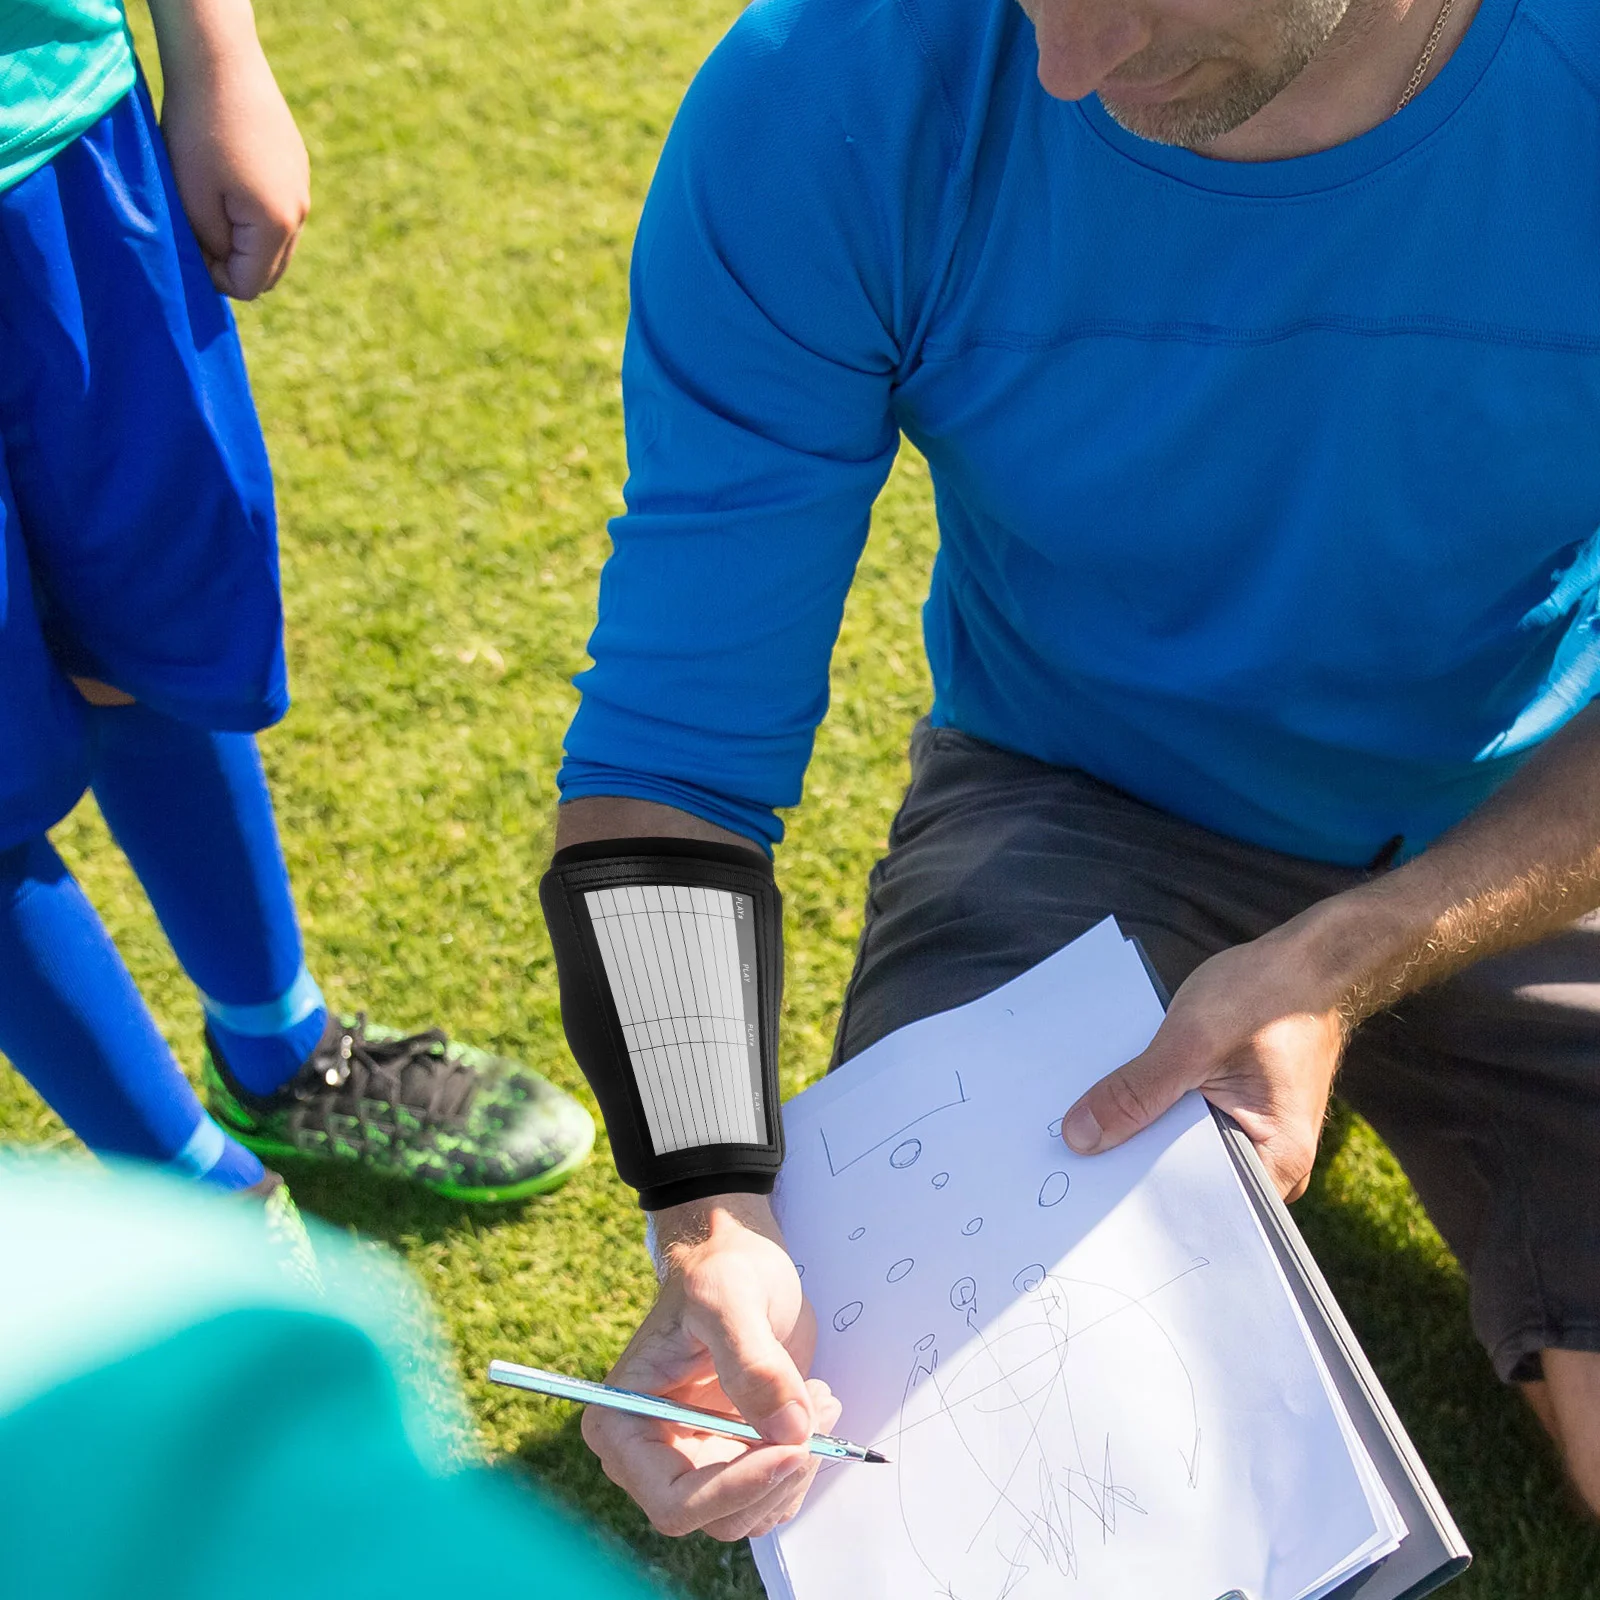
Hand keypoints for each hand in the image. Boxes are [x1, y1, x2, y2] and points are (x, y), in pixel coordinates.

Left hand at [158, 30, 308, 297]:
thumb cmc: (197, 132)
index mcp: (276, 226)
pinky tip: (230, 179)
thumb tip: (224, 267)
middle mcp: (300, 214)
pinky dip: (256, 213)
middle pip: (270, 271)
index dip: (216, 277)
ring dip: (246, 238)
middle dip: (235, 264)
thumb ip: (211, 245)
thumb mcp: (192, 199)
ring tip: (212, 203)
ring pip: (277, 242)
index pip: (250, 285)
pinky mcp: (297, 168)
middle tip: (199, 233)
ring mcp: (303, 190)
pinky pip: (281, 211)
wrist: (220, 63)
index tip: (190, 246)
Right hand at [584, 1194, 839, 1539]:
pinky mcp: (733, 1457)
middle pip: (718, 1515)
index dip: (734, 1489)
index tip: (792, 1450)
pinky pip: (773, 1493)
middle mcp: (651, 1454)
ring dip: (799, 1466)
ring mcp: (695, 1460)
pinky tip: (812, 1406)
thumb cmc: (718, 1269)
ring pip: (752, 1511)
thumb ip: (752, 1362)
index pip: (673, 1500)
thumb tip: (787, 1430)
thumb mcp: (728, 1297)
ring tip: (817, 1397)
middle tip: (816, 1412)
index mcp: (622, 1423)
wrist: (739, 1260)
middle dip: (777, 1474)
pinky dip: (804, 1461)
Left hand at [1060, 920, 1348, 1199]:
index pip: (1196, 1202)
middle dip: (1134, 1165)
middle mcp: (1272, 1162)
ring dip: (1142, 1134)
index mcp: (1277, 1161)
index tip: (1087, 1194)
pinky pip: (1184, 1125)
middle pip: (1185, 1179)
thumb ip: (1137, 1092)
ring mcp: (1253, 1137)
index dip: (1140, 1196)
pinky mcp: (1236, 1113)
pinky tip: (1119, 1100)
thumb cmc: (1271, 993)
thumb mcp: (1192, 1041)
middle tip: (1075, 1157)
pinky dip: (1154, 1111)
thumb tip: (1082, 1136)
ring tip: (1091, 1125)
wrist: (1306, 961)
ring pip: (1180, 1150)